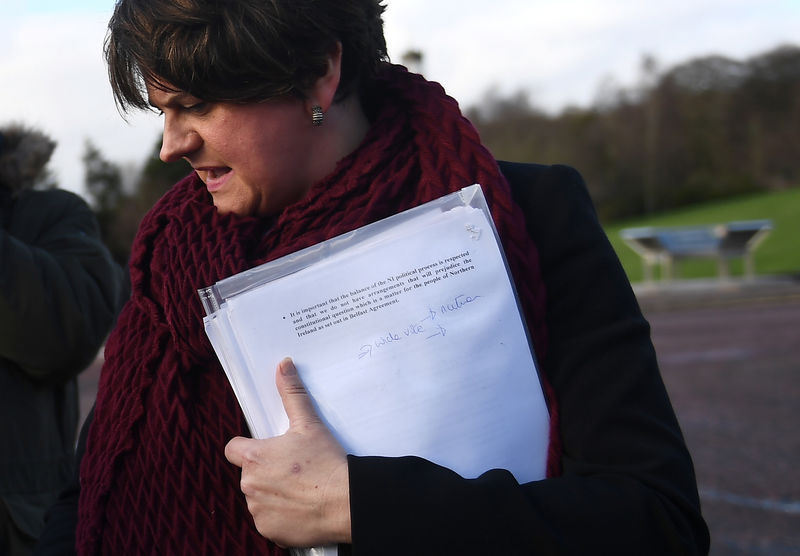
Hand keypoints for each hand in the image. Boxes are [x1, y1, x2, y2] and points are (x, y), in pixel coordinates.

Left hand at [225, 358, 350, 546]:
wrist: (346, 502)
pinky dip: (281, 515)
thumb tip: (283, 364)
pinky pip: (268, 520)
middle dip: (266, 471)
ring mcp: (258, 511)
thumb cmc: (327, 462)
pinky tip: (301, 508)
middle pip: (249, 474)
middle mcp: (249, 485)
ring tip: (300, 489)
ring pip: (258, 498)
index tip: (267, 450)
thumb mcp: (309, 424)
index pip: (233, 449)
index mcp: (254, 457)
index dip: (248, 447)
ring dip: (272, 494)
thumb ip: (292, 393)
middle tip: (294, 469)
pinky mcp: (269, 531)